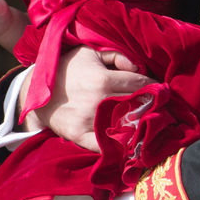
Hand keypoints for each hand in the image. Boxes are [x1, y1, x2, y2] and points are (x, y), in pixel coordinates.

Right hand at [23, 46, 154, 151]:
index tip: (164, 91)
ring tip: (150, 124)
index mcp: (103, 79)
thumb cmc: (66, 67)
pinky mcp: (78, 135)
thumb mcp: (89, 52)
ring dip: (139, 125)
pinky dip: (118, 147)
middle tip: (162, 107)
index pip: (140, 85)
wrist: (35, 89)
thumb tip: (138, 68)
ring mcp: (88, 120)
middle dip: (151, 105)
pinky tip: (130, 144)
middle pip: (135, 105)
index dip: (155, 87)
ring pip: (123, 125)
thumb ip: (116, 56)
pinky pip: (103, 145)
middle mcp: (98, 101)